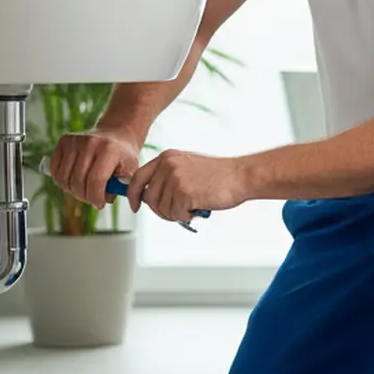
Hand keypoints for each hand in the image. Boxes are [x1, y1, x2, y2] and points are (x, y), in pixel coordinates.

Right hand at [49, 129, 140, 208]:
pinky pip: (55, 170)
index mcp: (109, 149)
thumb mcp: (130, 171)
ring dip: (72, 191)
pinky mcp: (64, 141)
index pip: (96, 180)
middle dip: (85, 196)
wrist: (115, 134)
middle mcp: (90, 142)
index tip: (99, 204)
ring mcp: (75, 141)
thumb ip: (121, 187)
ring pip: (64, 178)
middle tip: (92, 198)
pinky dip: (62, 181)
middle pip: (78, 181)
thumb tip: (105, 199)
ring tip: (84, 190)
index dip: (95, 198)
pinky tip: (74, 181)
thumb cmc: (122, 155)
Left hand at [126, 149, 250, 221]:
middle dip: (160, 210)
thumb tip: (150, 196)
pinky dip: (187, 216)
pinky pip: (176, 214)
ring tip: (193, 206)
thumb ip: (168, 176)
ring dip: (176, 214)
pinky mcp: (183, 193)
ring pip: (162, 209)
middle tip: (177, 212)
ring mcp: (175, 179)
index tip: (135, 205)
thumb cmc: (219, 175)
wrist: (240, 176)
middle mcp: (167, 166)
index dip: (133, 194)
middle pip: (149, 198)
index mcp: (167, 157)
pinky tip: (198, 207)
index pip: (138, 177)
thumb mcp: (188, 166)